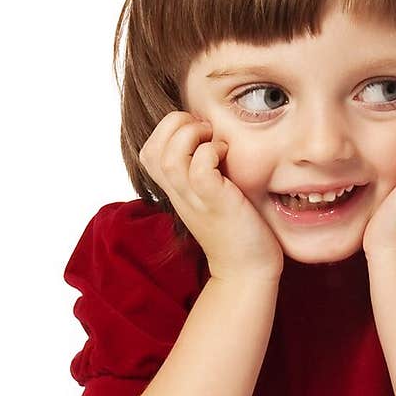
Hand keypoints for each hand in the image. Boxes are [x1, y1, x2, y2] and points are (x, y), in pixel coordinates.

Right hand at [139, 112, 283, 281]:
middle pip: (150, 149)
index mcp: (175, 190)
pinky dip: (211, 152)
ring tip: (214, 141)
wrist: (247, 271)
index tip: (198, 134)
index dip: (167, 130)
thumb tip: (210, 135)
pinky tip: (227, 156)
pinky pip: (200, 167)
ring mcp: (195, 199)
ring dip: (192, 135)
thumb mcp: (209, 195)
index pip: (147, 150)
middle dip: (175, 125)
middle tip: (205, 132)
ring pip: (170, 155)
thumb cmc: (236, 230)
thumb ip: (200, 170)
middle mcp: (179, 194)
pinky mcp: (215, 202)